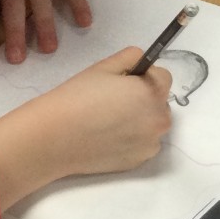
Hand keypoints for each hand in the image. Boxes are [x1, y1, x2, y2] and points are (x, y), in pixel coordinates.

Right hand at [0, 50, 173, 207]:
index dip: (143, 76)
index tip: (123, 82)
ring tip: (110, 121)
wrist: (56, 137)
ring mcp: (151, 143)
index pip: (163, 77)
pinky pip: (144, 143)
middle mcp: (159, 119)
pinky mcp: (139, 161)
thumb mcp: (104, 66)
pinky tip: (109, 137)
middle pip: (160, 102)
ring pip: (153, 124)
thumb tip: (143, 61)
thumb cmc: (78, 97)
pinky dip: (133, 139)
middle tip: (114, 102)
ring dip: (141, 119)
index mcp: (152, 92)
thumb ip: (132, 57)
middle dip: (144, 98)